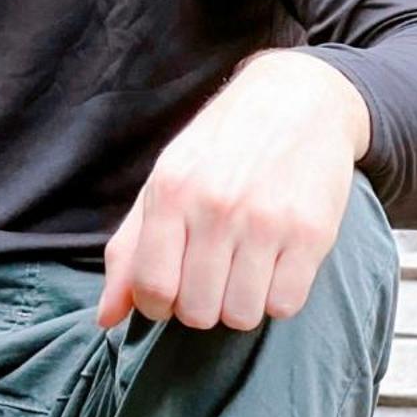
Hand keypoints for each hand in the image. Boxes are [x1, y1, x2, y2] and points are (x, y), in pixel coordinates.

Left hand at [97, 50, 370, 333]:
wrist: (297, 99)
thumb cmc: (221, 147)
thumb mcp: (165, 180)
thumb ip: (130, 248)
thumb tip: (106, 318)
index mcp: (171, 190)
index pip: (152, 287)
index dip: (157, 303)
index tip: (170, 288)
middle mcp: (215, 206)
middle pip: (197, 312)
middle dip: (200, 303)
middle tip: (211, 271)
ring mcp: (265, 221)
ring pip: (242, 316)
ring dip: (240, 301)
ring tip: (243, 264)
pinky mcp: (310, 234)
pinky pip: (285, 305)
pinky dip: (277, 294)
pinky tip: (274, 261)